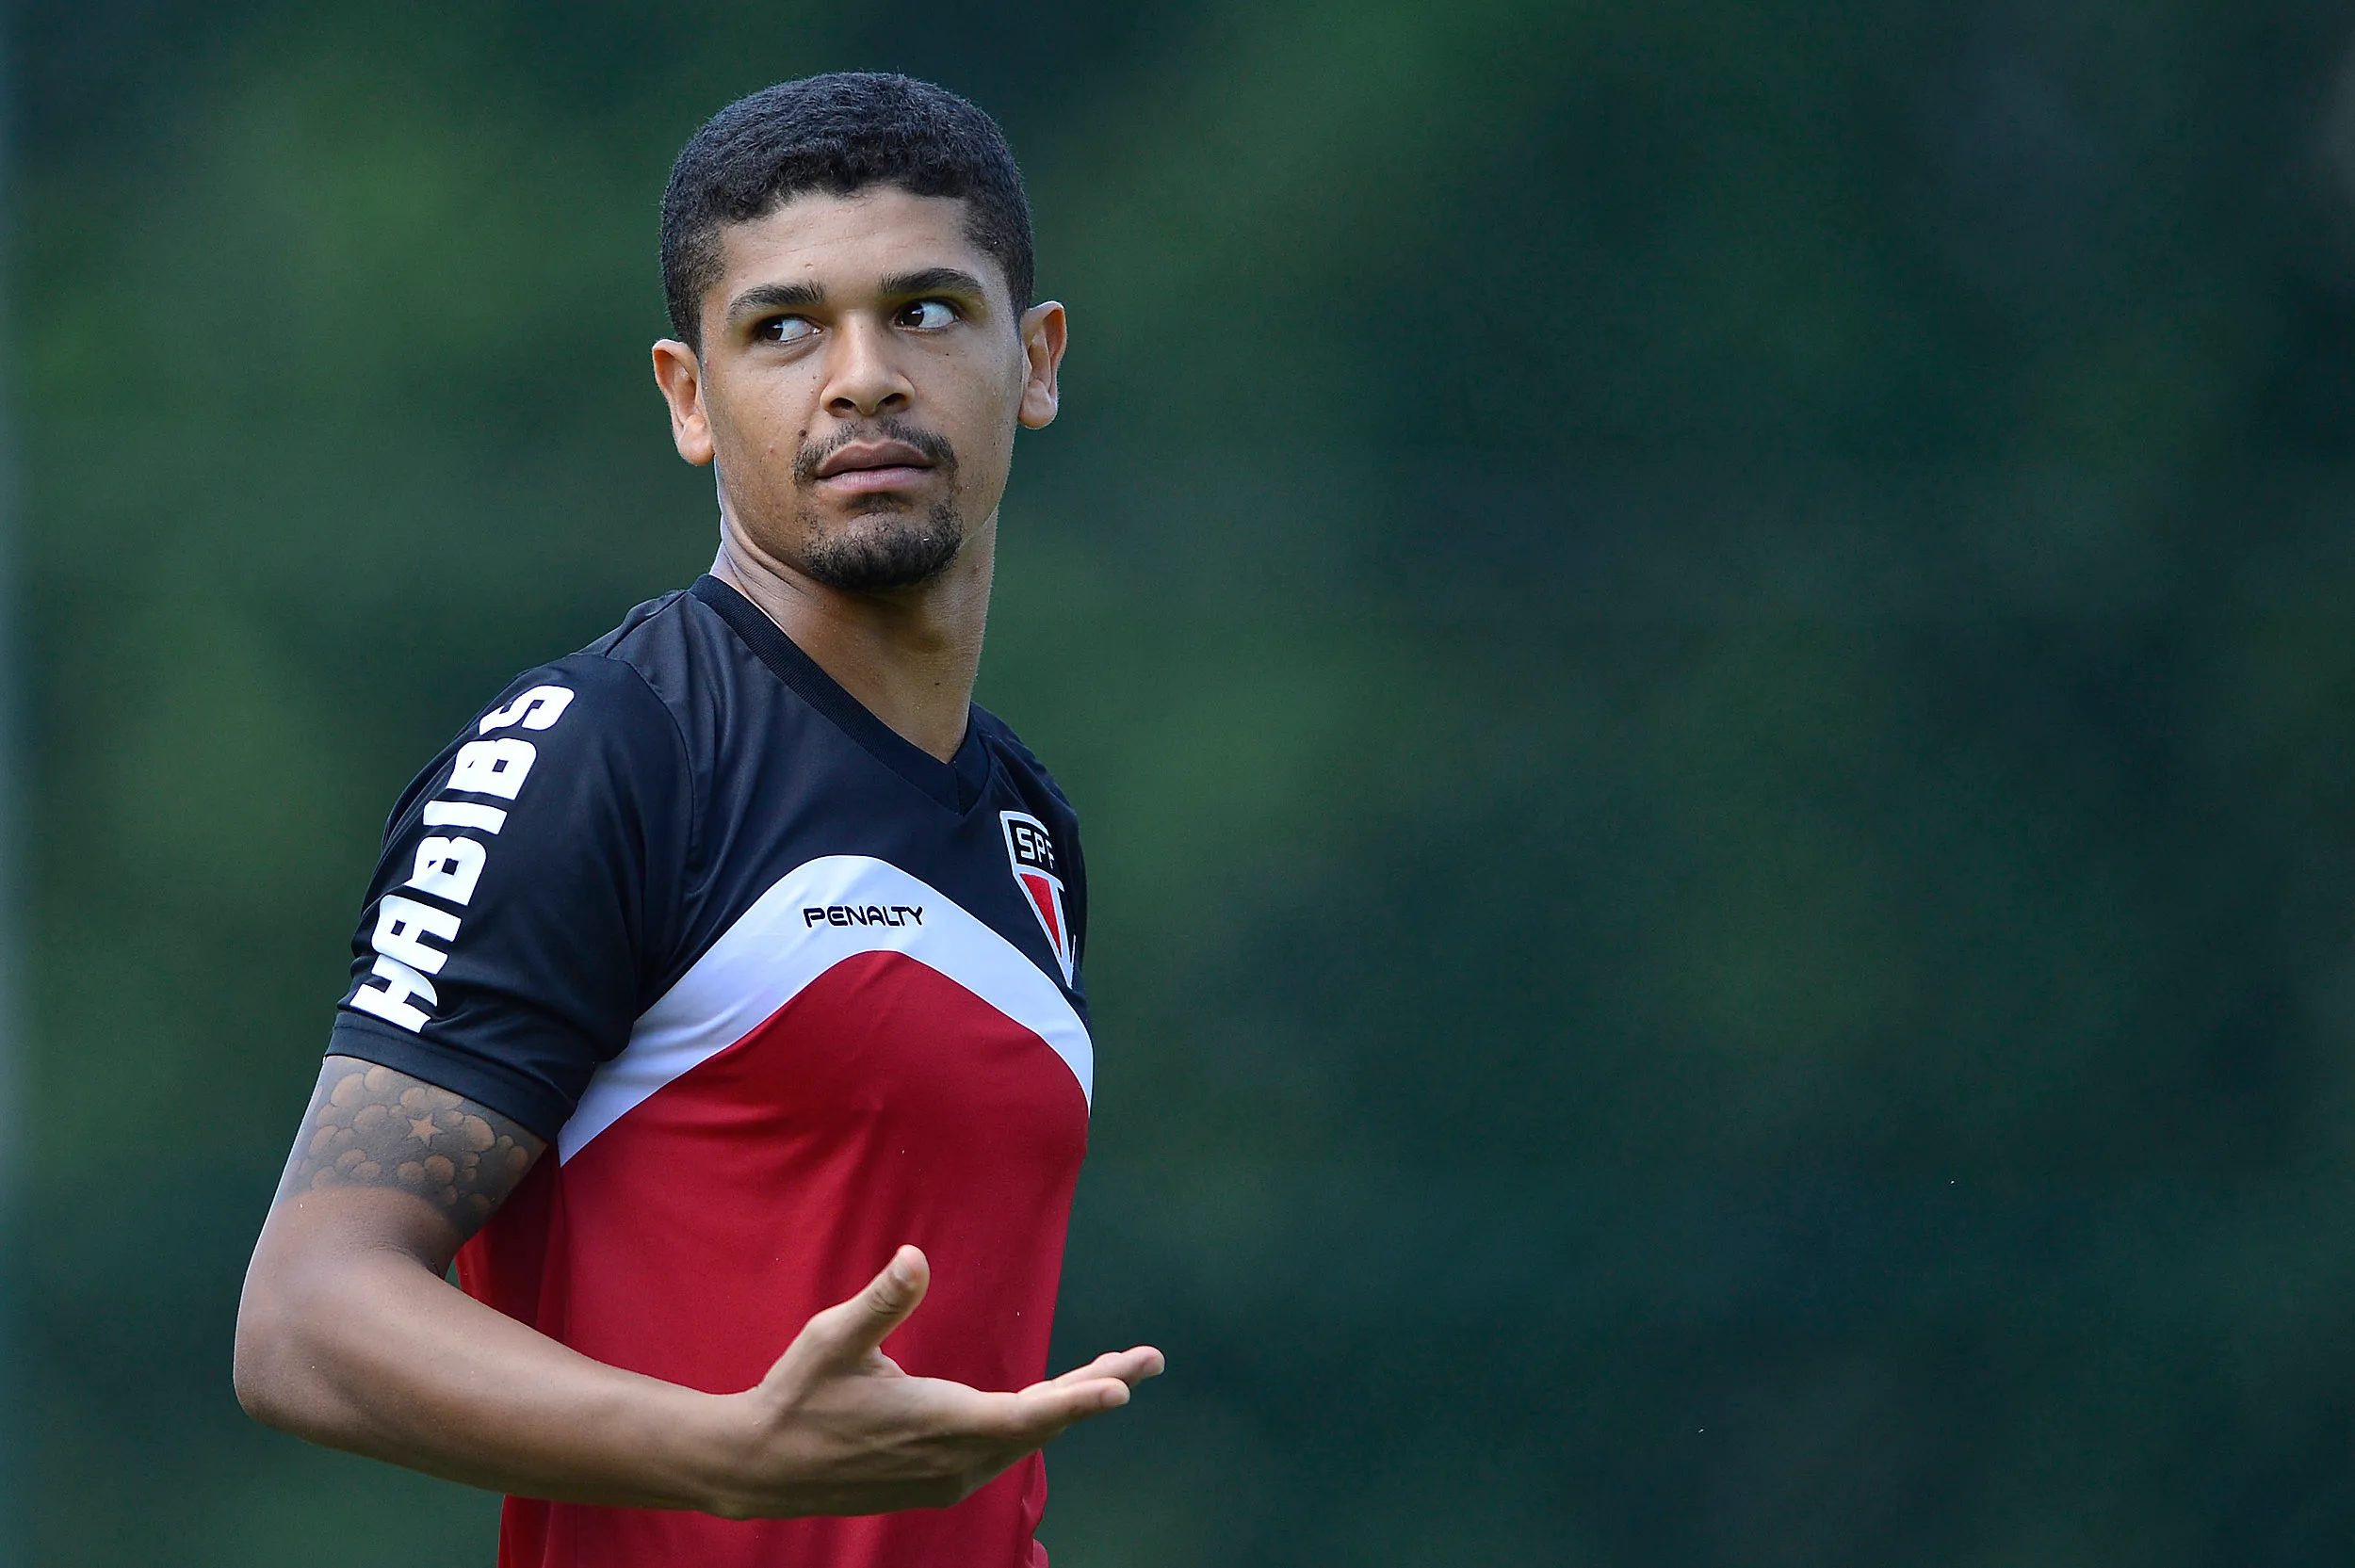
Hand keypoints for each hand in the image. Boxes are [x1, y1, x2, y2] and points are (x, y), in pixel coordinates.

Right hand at [705, 1245, 1164, 1518]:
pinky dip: (1039, 1419)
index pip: (1028, 1414)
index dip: (1079, 1398)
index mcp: (940, 1424)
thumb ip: (881, 1300)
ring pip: (1027, 1437)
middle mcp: (956, 1460)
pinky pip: (1005, 1446)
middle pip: (1044, 1424)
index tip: (1126, 1385)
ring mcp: (950, 1475)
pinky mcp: (940, 1478)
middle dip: (1098, 1387)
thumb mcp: (832, 1339)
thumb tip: (915, 1256)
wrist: (760, 1466)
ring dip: (1071, 1402)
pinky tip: (1054, 1399)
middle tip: (1150, 1359)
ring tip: (1116, 1372)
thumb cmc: (796, 1395)